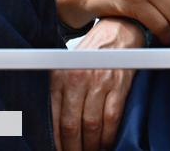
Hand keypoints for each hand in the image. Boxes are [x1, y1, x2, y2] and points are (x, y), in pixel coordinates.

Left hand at [50, 18, 141, 150]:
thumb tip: (50, 124)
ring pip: (91, 125)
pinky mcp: (119, 85)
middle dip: (72, 147)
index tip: (58, 150)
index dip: (55, 141)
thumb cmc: (92, 53)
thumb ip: (58, 92)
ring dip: (90, 145)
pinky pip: (112, 118)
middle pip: (71, 125)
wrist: (119, 30)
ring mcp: (100, 82)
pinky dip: (109, 135)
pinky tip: (106, 143)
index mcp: (60, 77)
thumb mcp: (67, 67)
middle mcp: (78, 80)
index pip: (53, 118)